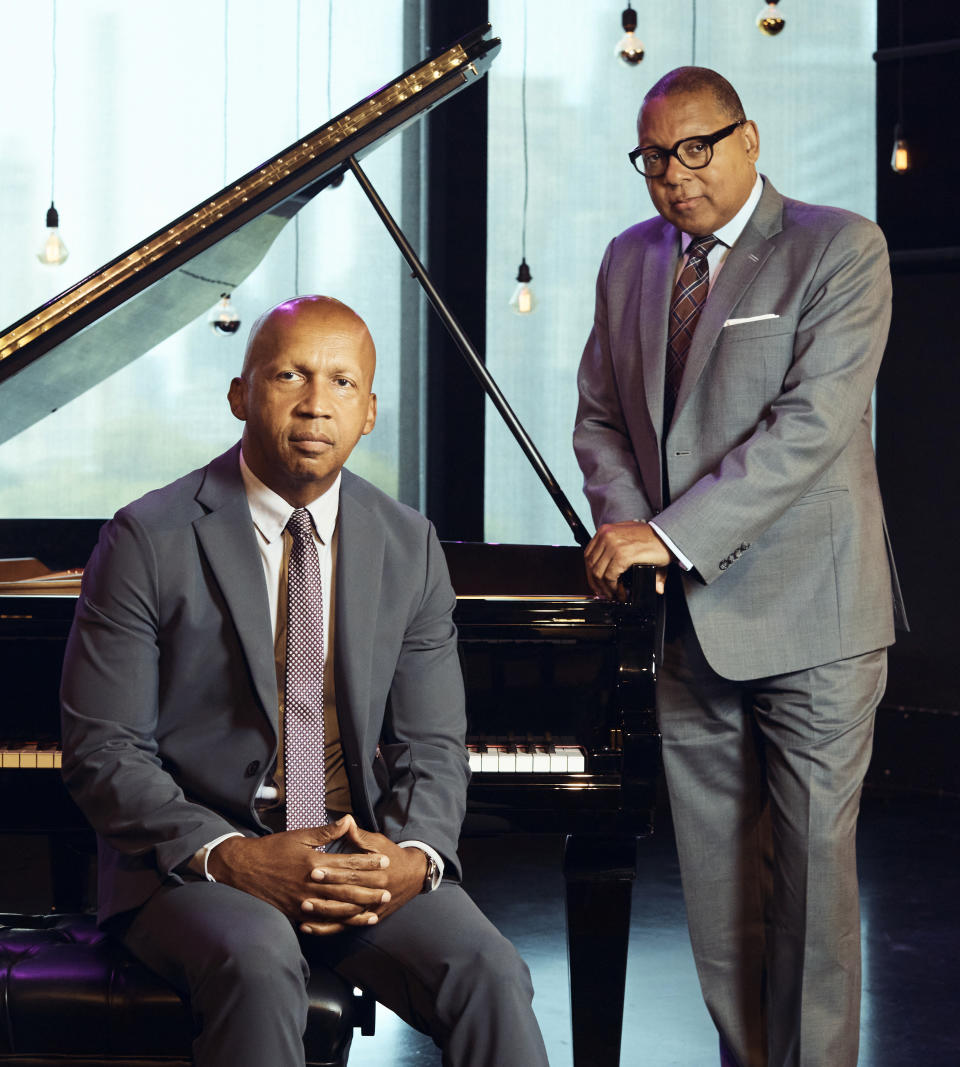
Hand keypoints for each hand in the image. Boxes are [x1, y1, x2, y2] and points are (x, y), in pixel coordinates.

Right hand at [206, 818, 389, 933]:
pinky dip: (338, 923)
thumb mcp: (299, 835)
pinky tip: (349, 924)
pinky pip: (321, 922)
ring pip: (337, 909)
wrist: (242, 870)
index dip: (368, 863)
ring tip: (376, 909)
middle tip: (388, 890)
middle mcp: (311, 884)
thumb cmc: (272, 849)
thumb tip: (348, 820)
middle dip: (370, 890)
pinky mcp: (295, 914)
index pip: (348, 863)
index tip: (385, 861)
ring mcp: (303, 902)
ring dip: (359, 910)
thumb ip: (326, 831)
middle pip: (347, 889)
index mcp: (314, 862)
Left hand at [300, 817, 427, 935]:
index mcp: (378, 873)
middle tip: (303, 891)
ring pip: (346, 915)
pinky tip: (309, 927)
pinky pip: (346, 927)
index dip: (333, 872)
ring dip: (324, 913)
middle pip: (347, 894)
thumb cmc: (393, 856)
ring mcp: (373, 909)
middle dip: (325, 893)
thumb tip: (346, 821)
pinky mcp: (368, 919)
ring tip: (303, 908)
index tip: (314, 869)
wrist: (414, 875)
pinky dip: (328, 928)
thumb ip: (360, 836)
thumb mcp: (379, 843)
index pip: (352, 873)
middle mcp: (376, 893)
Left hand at [584, 521, 670, 600]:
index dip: (590, 573)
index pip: (589, 555)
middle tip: (605, 594)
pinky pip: (610, 576)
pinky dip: (614, 588)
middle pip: (591, 565)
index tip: (596, 583)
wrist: (669, 536)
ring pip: (598, 573)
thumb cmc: (654, 538)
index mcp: (606, 531)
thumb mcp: (631, 542)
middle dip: (596, 583)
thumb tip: (617, 575)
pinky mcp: (623, 555)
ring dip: (605, 588)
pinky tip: (622, 592)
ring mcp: (613, 545)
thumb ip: (620, 556)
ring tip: (615, 595)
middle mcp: (607, 536)